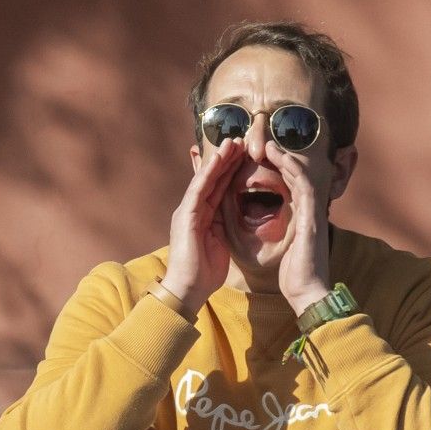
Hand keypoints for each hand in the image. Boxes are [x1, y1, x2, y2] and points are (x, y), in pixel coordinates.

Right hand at [161, 136, 243, 316]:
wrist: (188, 290)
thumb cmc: (205, 273)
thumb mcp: (221, 244)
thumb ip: (224, 228)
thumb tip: (234, 220)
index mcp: (203, 217)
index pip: (219, 188)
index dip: (231, 171)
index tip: (245, 155)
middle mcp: (193, 210)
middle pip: (212, 179)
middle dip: (226, 159)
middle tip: (241, 140)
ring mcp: (187, 212)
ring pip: (205, 179)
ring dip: (219, 160)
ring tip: (232, 142)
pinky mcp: (186, 216)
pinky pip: (199, 190)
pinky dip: (208, 173)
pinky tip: (219, 159)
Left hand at [271, 145, 332, 314]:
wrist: (307, 293)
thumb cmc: (292, 276)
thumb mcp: (279, 249)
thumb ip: (274, 233)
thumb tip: (256, 225)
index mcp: (300, 218)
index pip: (288, 187)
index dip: (276, 171)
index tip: (259, 160)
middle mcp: (308, 212)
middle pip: (295, 176)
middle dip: (280, 159)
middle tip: (263, 144)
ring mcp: (312, 213)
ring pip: (300, 175)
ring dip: (285, 158)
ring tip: (269, 145)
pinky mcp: (312, 217)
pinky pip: (303, 186)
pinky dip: (292, 170)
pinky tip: (279, 158)